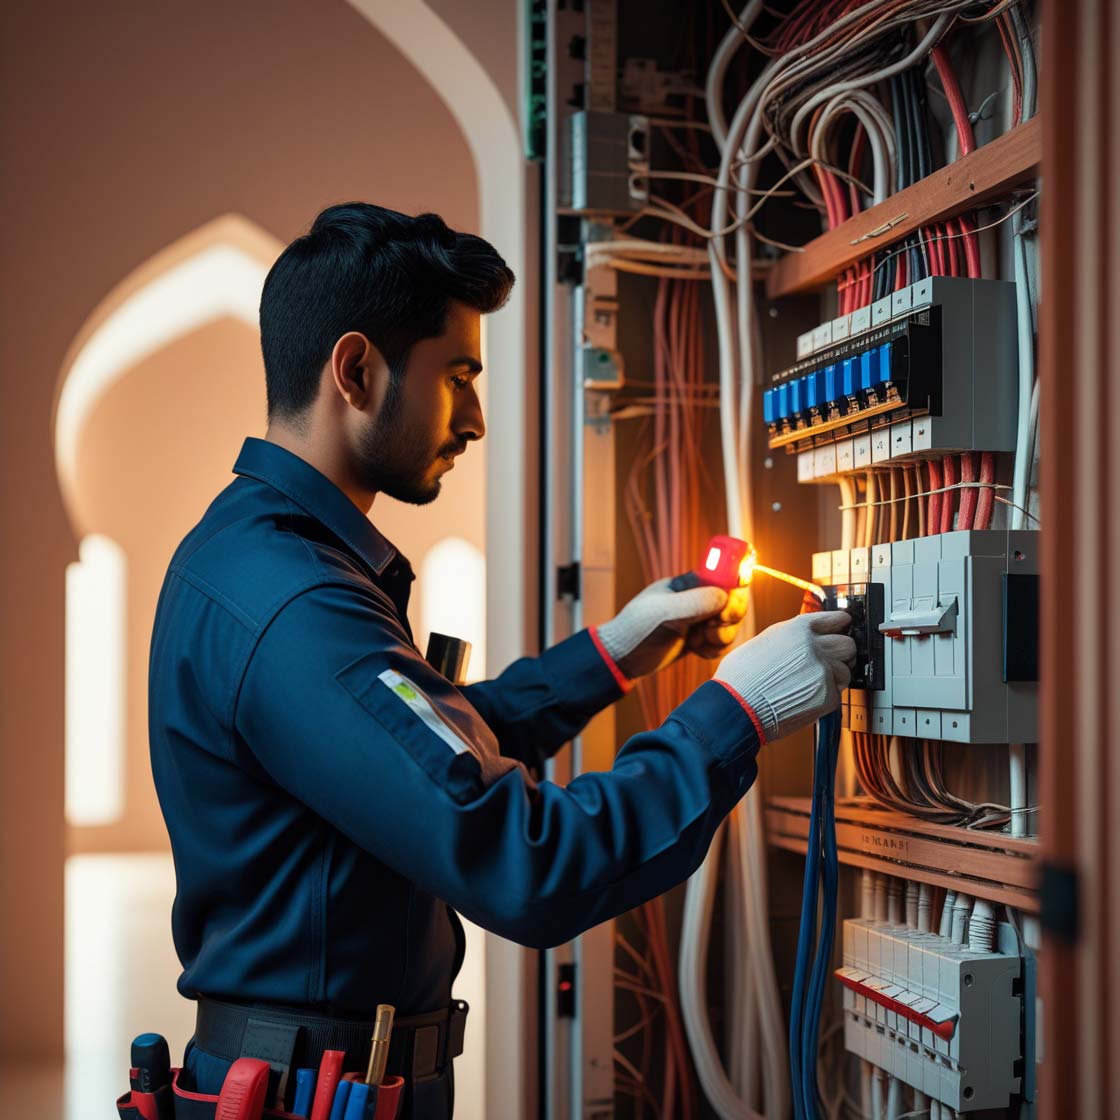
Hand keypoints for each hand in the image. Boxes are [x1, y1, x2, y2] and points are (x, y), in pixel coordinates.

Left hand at [595, 577, 747, 681]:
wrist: (622, 657)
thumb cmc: (636, 628)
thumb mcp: (663, 612)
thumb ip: (694, 602)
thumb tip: (724, 597)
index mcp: (689, 583)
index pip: (725, 576)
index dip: (735, 591)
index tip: (725, 611)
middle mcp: (698, 598)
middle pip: (735, 601)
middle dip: (730, 618)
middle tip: (711, 629)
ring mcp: (699, 619)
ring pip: (731, 625)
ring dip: (721, 637)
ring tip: (697, 642)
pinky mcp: (699, 638)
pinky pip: (721, 642)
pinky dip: (714, 649)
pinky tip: (696, 651)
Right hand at [714, 611, 854, 741]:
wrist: (737, 706)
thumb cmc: (741, 677)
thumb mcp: (764, 641)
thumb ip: (791, 638)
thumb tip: (805, 638)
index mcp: (799, 629)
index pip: (836, 619)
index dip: (840, 625)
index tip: (842, 628)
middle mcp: (815, 647)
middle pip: (847, 644)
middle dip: (841, 652)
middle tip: (830, 660)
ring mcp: (823, 672)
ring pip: (846, 670)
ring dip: (834, 675)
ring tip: (812, 683)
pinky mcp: (827, 697)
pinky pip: (837, 692)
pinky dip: (826, 695)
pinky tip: (806, 697)